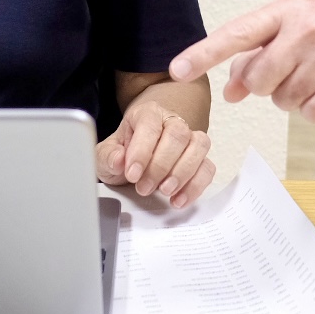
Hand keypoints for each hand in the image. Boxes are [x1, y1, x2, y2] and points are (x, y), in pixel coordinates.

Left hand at [95, 99, 214, 207]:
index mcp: (147, 114)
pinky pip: (207, 168)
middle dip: (160, 166)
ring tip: (164, 191)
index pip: (150, 125)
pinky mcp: (200, 159)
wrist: (137, 159)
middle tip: (144, 187)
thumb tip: (117, 160)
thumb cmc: (125, 152)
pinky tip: (178, 199)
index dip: (142, 151)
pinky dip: (195, 186)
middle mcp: (172, 121)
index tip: (132, 174)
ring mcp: (190, 139)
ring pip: (198, 146)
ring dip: (182, 173)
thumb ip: (108, 156)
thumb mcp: (107, 154)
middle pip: (178, 135)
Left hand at [168, 0, 314, 123]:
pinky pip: (312, 113)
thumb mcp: (294, 31)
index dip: (204, 54)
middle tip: (290, 76)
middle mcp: (306, 29)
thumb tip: (229, 89)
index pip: (236, 34)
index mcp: (285, 12)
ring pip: (285, 101)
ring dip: (295, 100)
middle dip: (267, 88)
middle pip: (258, 81)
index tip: (176, 70)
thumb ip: (257, 56)